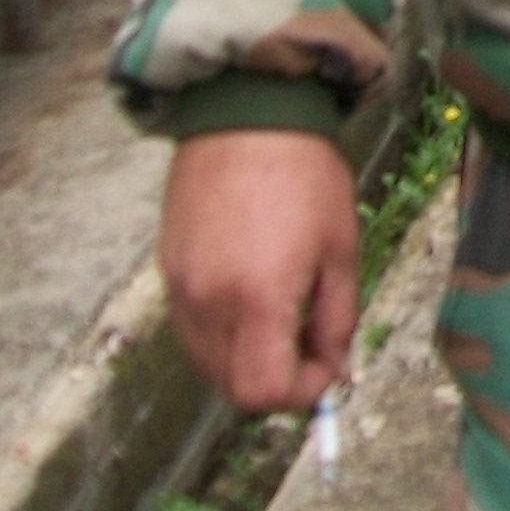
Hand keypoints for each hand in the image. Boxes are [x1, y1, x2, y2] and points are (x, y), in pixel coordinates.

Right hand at [159, 128, 359, 413]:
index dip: (300, 393)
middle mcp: (209, 303)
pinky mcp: (168, 272)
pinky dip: (223, 333)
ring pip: (209, 363)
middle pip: (232, 387)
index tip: (325, 367)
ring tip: (282, 315)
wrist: (247, 116)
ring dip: (247, 360)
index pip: (263, 392)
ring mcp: (181, 289)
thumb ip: (338, 319)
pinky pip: (193, 329)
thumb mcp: (341, 247)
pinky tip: (252, 293)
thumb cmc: (305, 176)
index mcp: (257, 297)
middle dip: (275, 380)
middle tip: (309, 344)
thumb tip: (336, 370)